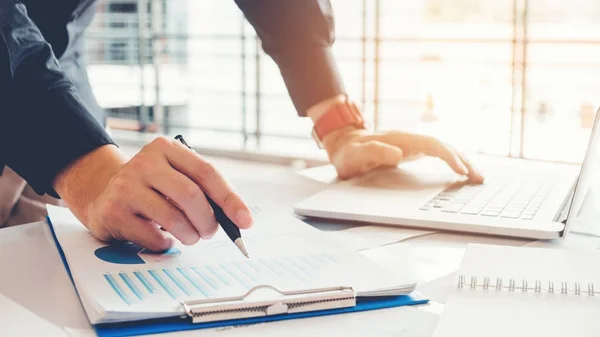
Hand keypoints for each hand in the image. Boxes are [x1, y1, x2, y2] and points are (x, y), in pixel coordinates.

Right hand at [53, 138, 252, 250]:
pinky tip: (163, 237)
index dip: (229, 199)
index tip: (245, 220)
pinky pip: (153, 236)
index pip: (206, 172)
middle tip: (210, 233)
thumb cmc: (151, 189)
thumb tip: (237, 218)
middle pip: (190, 195)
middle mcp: (144, 163)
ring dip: (190, 235)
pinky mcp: (114, 212)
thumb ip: (202, 191)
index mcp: (165, 148)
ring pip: (173, 218)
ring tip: (190, 236)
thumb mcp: (174, 177)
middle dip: (208, 221)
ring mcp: (126, 186)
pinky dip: (166, 243)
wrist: (101, 194)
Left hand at [322, 127, 483, 182]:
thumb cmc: (348, 152)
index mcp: (400, 140)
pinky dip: (452, 161)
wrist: (343, 142)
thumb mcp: (354, 156)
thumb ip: (373, 152)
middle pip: (443, 145)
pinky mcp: (412, 150)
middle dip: (463, 160)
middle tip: (479, 178)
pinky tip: (460, 171)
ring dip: (461, 160)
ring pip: (443, 149)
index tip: (460, 170)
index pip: (431, 144)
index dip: (448, 156)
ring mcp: (412, 144)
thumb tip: (397, 154)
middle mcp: (409, 139)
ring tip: (477, 177)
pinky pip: (437, 153)